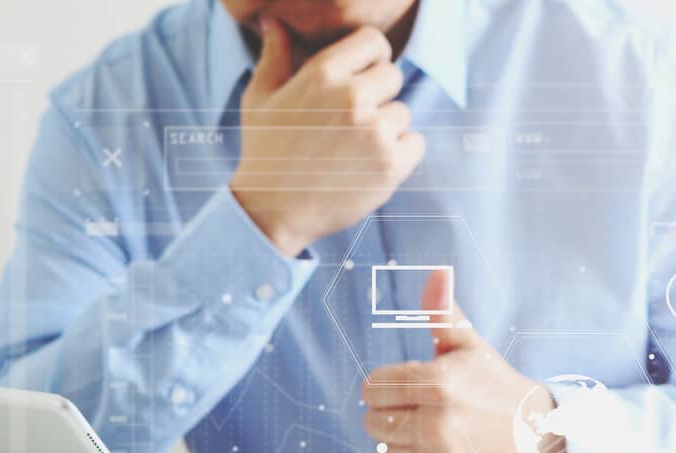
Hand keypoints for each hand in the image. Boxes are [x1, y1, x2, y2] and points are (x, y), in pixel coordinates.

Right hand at [229, 18, 425, 256]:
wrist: (273, 209)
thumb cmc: (265, 150)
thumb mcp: (260, 96)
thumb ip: (275, 54)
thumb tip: (273, 19)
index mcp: (323, 73)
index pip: (373, 41)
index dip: (372, 57)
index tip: (364, 75)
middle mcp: (352, 98)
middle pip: (393, 75)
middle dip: (379, 94)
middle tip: (355, 119)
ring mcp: (374, 132)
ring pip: (403, 112)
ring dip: (387, 127)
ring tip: (356, 147)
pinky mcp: (391, 165)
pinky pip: (415, 143)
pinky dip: (401, 154)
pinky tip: (371, 163)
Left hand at [363, 269, 563, 452]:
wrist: (540, 439)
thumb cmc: (497, 389)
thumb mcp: (472, 348)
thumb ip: (443, 314)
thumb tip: (436, 272)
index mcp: (439, 385)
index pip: (372, 388)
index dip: (388, 385)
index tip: (413, 389)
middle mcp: (437, 427)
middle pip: (372, 421)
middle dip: (392, 414)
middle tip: (426, 413)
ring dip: (402, 445)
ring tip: (436, 437)